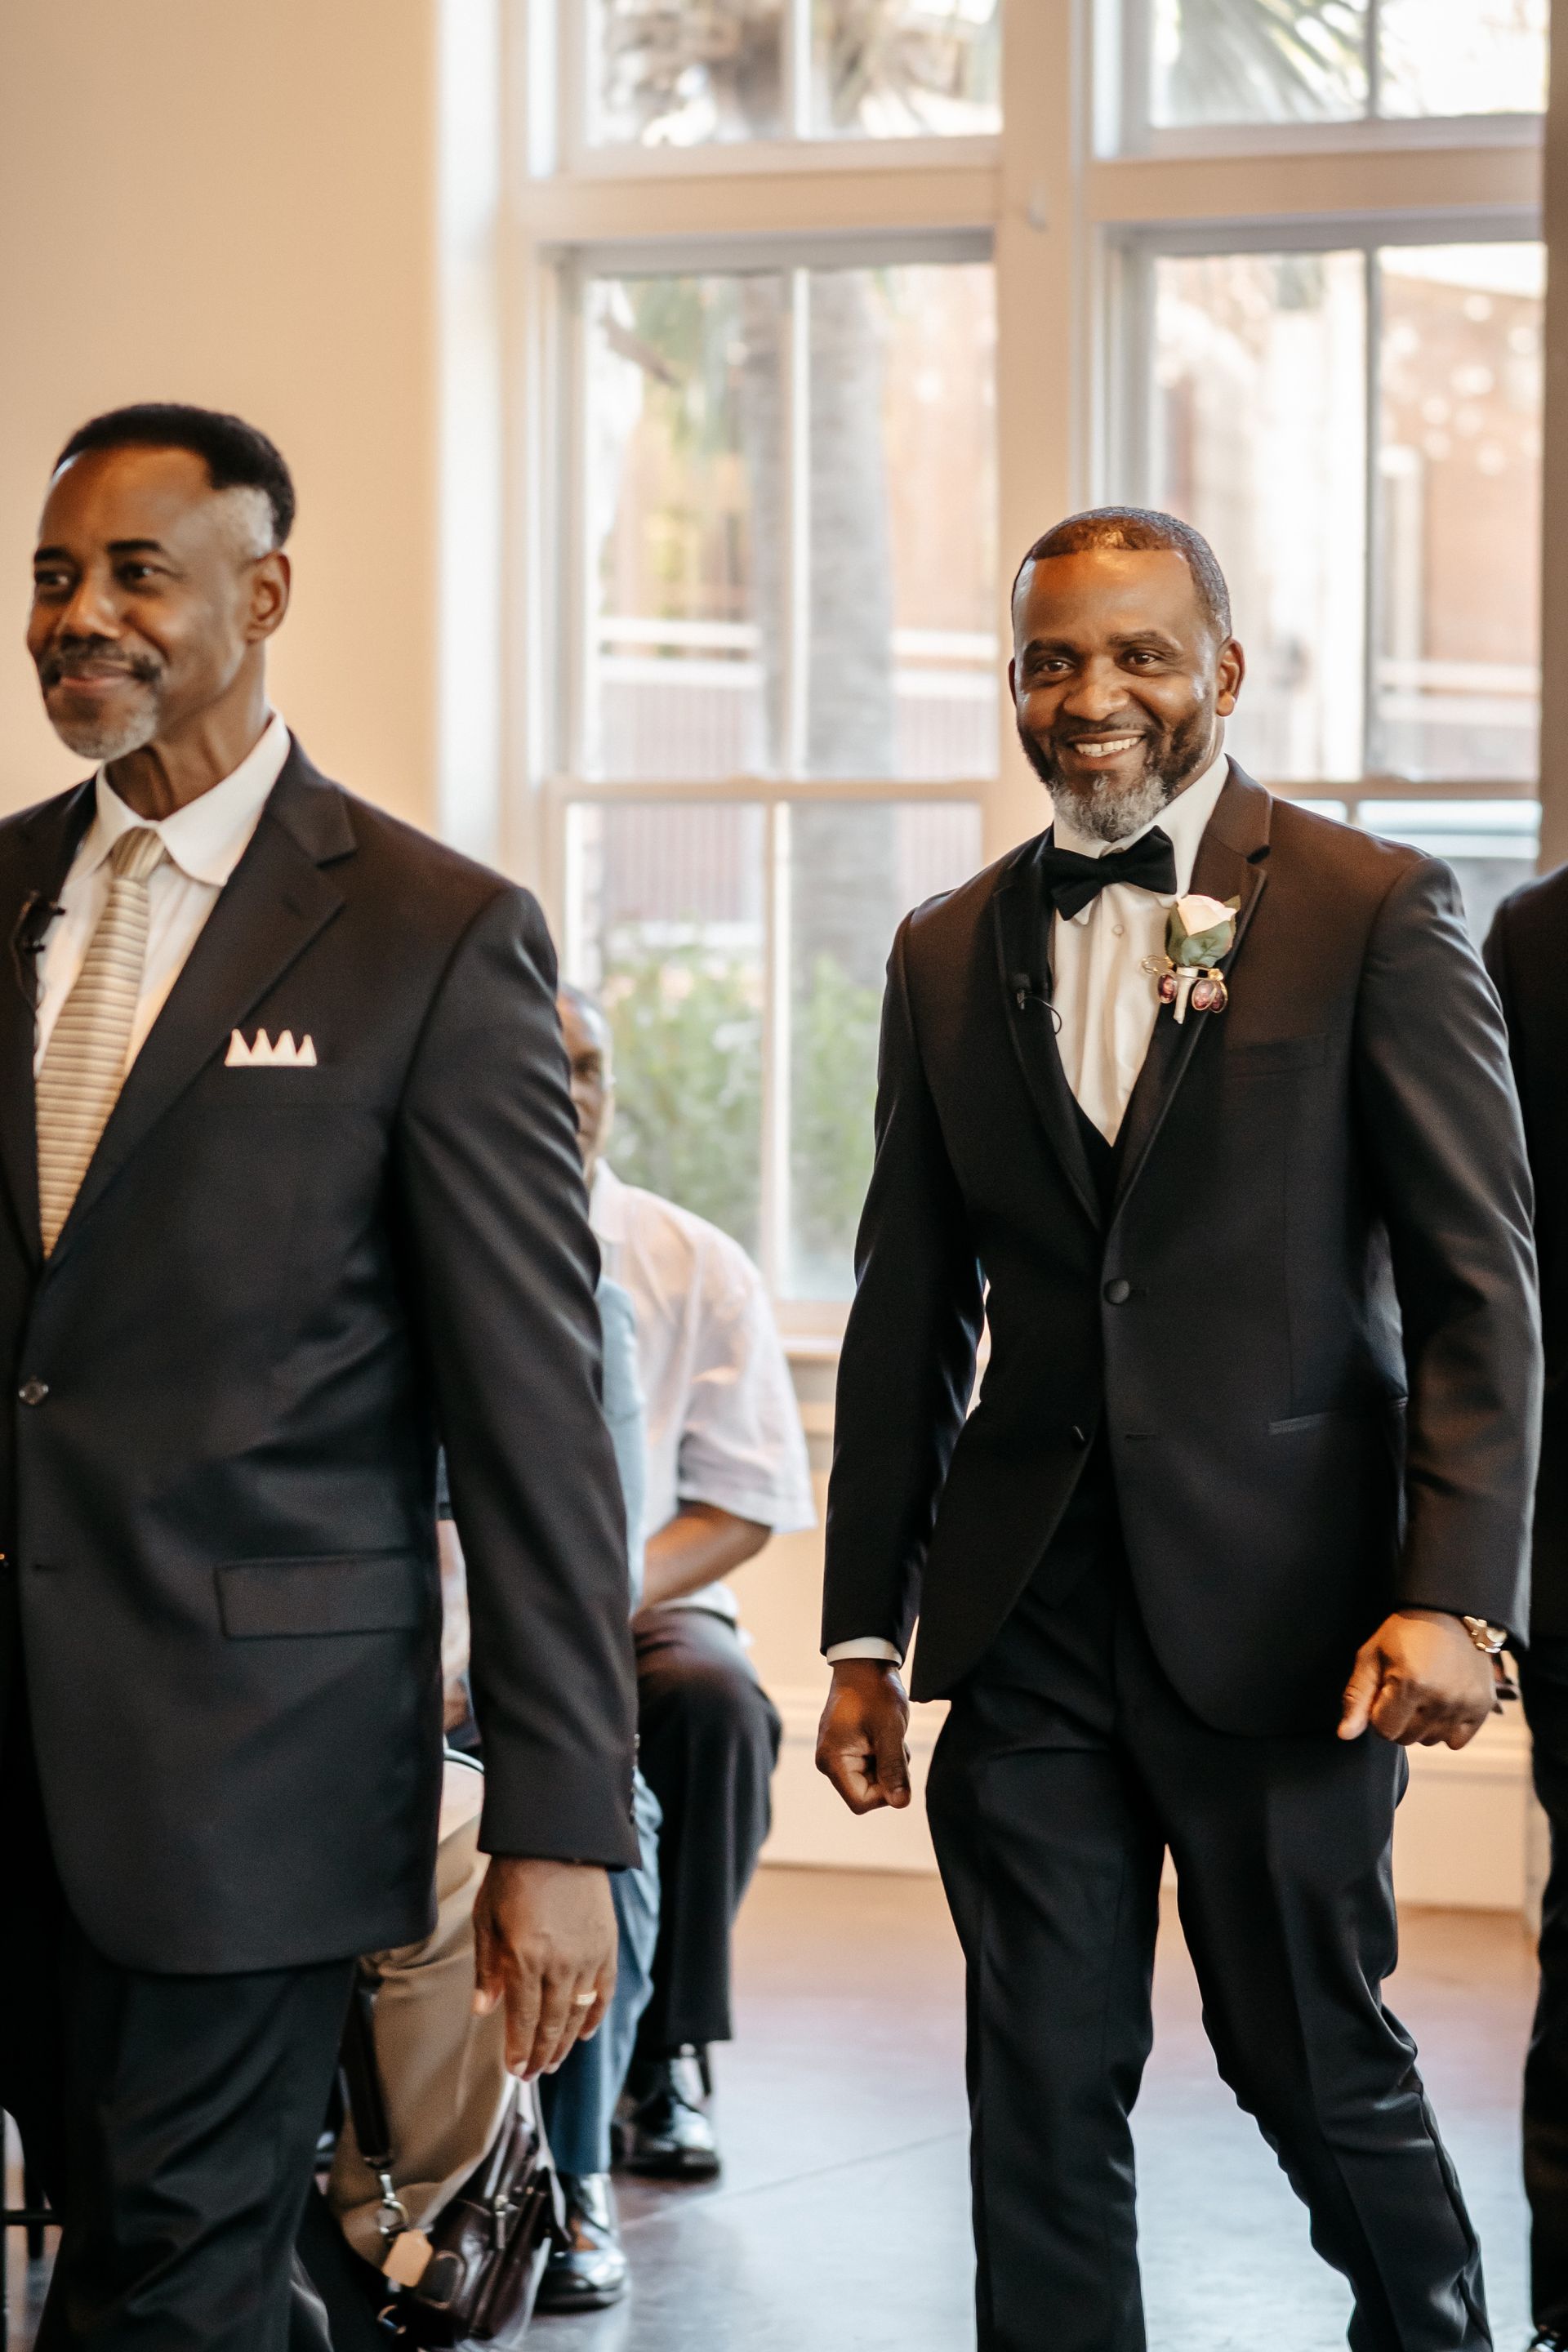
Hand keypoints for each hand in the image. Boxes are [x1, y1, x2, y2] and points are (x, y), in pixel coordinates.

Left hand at [472, 1857, 616, 2080]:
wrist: (556, 1838)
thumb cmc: (514, 1875)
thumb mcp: (488, 1919)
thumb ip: (488, 1967)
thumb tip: (484, 2009)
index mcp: (525, 1958)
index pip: (523, 2019)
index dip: (518, 2049)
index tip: (514, 2069)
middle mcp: (560, 1963)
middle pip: (552, 2023)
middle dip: (540, 2053)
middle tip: (532, 2074)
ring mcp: (588, 1955)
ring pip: (578, 2013)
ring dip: (565, 2042)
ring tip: (554, 2062)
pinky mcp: (607, 1944)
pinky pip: (604, 1990)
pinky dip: (595, 2014)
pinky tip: (585, 2032)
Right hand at [816, 1661, 911, 1813]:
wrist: (865, 1663)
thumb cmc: (875, 1692)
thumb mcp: (890, 1731)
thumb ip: (894, 1768)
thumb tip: (901, 1804)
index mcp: (832, 1760)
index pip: (861, 1802)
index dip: (886, 1792)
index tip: (898, 1766)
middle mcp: (828, 1762)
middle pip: (865, 1792)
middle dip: (887, 1775)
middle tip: (894, 1744)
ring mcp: (835, 1755)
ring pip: (870, 1780)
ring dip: (887, 1764)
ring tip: (890, 1736)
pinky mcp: (844, 1748)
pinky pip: (868, 1767)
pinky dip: (882, 1756)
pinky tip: (884, 1735)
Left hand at [1337, 1608, 1497, 1749]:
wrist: (1449, 1612)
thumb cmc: (1404, 1633)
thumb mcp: (1371, 1656)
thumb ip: (1356, 1697)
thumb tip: (1345, 1735)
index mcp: (1410, 1684)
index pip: (1384, 1730)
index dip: (1378, 1713)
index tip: (1384, 1692)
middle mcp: (1441, 1698)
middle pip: (1406, 1739)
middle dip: (1398, 1719)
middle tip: (1403, 1690)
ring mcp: (1465, 1704)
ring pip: (1430, 1741)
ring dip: (1421, 1725)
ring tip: (1423, 1694)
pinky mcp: (1483, 1706)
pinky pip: (1456, 1741)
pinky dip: (1446, 1729)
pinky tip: (1441, 1705)